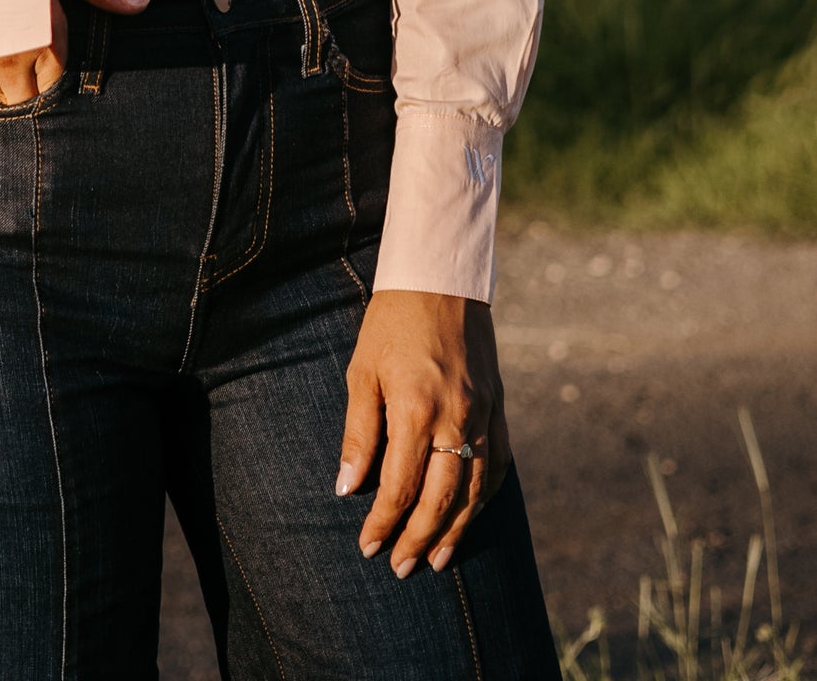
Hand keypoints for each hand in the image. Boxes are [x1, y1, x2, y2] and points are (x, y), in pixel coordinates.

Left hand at [338, 289, 509, 576]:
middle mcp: (456, 416)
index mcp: (416, 407)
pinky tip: (471, 514)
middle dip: (420, 537)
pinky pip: (498, 463)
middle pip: (442, 498)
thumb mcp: (362, 371)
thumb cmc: (391, 323)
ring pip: (475, 489)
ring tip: (436, 559)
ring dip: (456, 529)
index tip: (368, 547)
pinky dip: (486, 496)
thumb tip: (347, 487)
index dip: (383, 521)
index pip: (401, 485)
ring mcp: (485, 413)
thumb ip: (359, 432)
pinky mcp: (499, 404)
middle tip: (402, 568)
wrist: (441, 278)